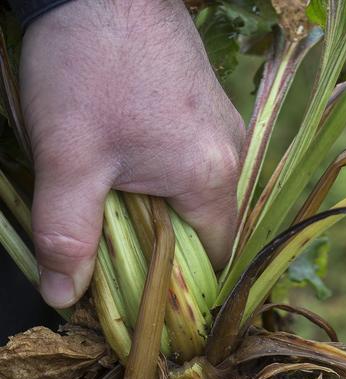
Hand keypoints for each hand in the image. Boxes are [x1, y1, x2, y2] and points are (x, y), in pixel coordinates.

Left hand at [20, 0, 244, 306]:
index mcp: (211, 177)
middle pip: (205, 229)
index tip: (140, 293)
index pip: (212, 260)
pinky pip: (192, 161)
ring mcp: (222, 123)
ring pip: (196, 194)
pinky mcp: (205, 103)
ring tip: (114, 198)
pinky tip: (125, 159)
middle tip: (113, 244)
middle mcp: (231, 153)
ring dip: (159, 209)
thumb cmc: (87, 63)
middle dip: (162, 246)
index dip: (178, 285)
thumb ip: (67, 235)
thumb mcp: (69, 158)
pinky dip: (162, 176)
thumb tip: (61, 296)